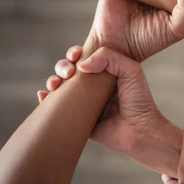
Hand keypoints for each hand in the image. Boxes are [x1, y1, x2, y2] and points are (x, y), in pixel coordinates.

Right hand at [37, 45, 183, 183]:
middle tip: (68, 71)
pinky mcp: (77, 119)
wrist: (140, 131)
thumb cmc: (139, 101)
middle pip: (69, 69)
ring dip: (52, 80)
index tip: (75, 54)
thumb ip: (109, 57)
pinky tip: (44, 96)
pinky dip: (46, 100)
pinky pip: (57, 109)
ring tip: (55, 84)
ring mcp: (84, 103)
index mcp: (105, 72)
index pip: (84, 56)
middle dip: (62, 66)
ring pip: (60, 87)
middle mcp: (93, 86)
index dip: (75, 52)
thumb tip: (80, 65)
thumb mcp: (130, 70)